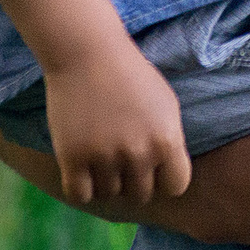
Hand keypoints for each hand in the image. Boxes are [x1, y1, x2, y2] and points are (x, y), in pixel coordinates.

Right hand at [45, 44, 191, 206]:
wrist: (88, 53)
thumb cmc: (130, 76)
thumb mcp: (165, 105)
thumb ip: (170, 142)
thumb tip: (168, 179)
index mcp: (167, 138)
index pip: (176, 186)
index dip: (164, 179)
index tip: (154, 167)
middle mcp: (139, 152)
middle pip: (141, 194)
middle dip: (132, 179)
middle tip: (120, 156)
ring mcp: (105, 156)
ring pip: (109, 193)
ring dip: (105, 180)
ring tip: (100, 152)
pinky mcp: (72, 158)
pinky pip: (80, 195)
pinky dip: (81, 188)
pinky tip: (81, 169)